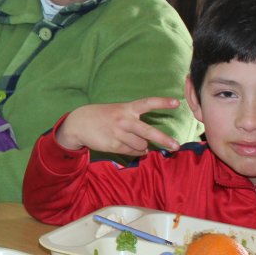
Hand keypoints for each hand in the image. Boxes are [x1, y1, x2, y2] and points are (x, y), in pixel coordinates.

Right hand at [55, 97, 181, 155]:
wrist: (78, 123)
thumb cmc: (102, 116)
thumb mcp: (117, 111)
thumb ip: (133, 121)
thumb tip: (148, 142)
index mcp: (126, 108)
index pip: (147, 103)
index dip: (162, 103)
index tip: (177, 103)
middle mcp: (124, 120)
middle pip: (148, 131)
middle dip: (164, 139)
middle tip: (176, 146)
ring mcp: (118, 134)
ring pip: (141, 145)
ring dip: (143, 146)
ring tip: (138, 143)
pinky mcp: (113, 145)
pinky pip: (132, 151)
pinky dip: (135, 151)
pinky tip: (131, 147)